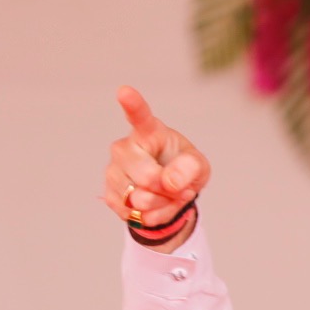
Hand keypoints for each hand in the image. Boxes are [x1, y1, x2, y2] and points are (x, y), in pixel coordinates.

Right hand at [101, 86, 209, 248]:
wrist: (170, 191)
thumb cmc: (182, 168)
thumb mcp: (198, 166)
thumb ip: (190, 168)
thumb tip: (171, 181)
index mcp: (148, 132)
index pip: (139, 115)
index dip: (132, 104)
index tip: (124, 91)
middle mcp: (124, 148)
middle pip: (148, 178)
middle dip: (170, 191)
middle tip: (179, 187)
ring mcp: (114, 171)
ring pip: (141, 201)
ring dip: (164, 206)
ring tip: (169, 196)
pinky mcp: (110, 194)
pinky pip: (135, 216)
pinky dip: (155, 218)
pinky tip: (157, 207)